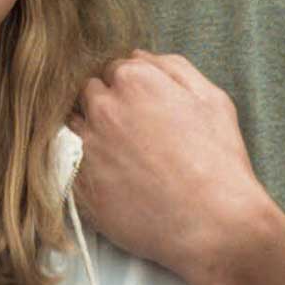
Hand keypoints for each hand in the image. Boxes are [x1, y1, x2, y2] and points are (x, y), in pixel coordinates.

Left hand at [71, 51, 275, 284]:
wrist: (213, 227)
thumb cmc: (218, 162)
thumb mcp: (210, 98)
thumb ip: (172, 67)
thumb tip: (140, 56)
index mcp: (134, 79)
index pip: (112, 69)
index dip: (128, 89)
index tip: (141, 110)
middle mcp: (104, 106)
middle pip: (89, 92)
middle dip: (105, 105)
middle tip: (131, 133)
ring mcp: (88, 145)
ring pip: (73, 124)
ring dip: (89, 132)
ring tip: (118, 157)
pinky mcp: (80, 183)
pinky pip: (66, 162)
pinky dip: (81, 164)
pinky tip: (107, 177)